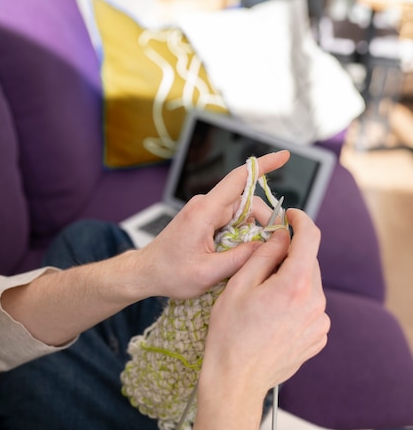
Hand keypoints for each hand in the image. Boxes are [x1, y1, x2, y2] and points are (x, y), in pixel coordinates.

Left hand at [139, 151, 289, 298]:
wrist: (146, 272)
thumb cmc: (170, 273)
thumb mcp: (209, 273)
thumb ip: (241, 258)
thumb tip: (267, 246)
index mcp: (205, 211)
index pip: (239, 179)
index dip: (264, 166)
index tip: (284, 156)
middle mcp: (205, 205)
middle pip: (247, 202)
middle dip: (264, 222)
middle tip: (272, 248)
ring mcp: (204, 211)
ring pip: (241, 214)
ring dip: (250, 232)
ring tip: (244, 257)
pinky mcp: (204, 219)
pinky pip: (231, 221)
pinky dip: (239, 235)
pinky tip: (235, 254)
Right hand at [200, 208, 329, 400]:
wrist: (236, 380)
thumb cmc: (230, 335)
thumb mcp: (238, 286)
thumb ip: (264, 255)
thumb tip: (281, 236)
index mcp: (295, 285)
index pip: (310, 237)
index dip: (301, 220)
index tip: (290, 216)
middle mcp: (315, 302)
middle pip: (309, 262)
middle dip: (289, 255)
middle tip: (263, 263)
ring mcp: (319, 322)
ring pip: (309, 285)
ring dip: (291, 281)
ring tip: (263, 298)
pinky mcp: (318, 337)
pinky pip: (310, 308)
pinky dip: (296, 303)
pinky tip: (273, 316)